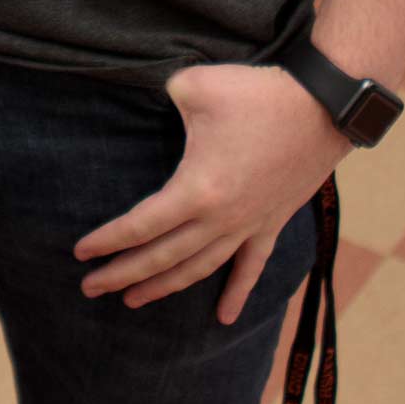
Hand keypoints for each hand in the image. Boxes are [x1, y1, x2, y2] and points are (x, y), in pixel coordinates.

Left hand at [74, 63, 345, 324]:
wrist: (324, 106)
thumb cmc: (257, 94)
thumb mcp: (194, 85)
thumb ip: (162, 97)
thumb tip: (154, 101)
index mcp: (196, 190)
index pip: (141, 226)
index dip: (108, 240)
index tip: (80, 252)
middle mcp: (221, 218)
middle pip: (163, 257)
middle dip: (123, 274)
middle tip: (90, 288)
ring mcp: (249, 225)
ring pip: (200, 267)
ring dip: (165, 286)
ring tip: (134, 300)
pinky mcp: (273, 222)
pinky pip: (251, 266)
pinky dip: (238, 292)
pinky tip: (224, 318)